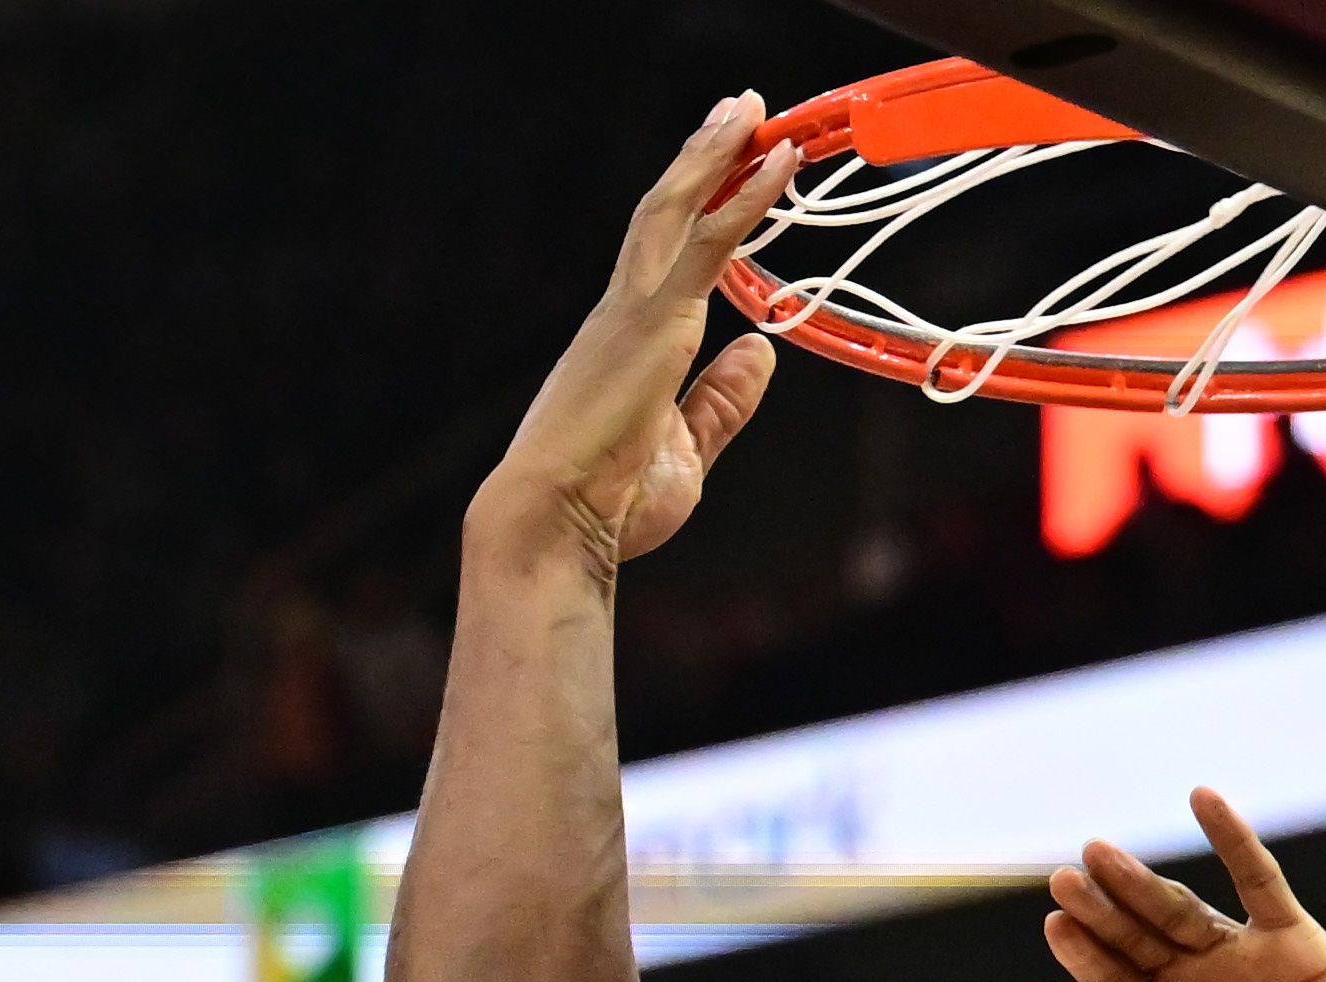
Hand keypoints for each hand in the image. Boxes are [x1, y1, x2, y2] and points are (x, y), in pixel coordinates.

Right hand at [473, 97, 797, 573]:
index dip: (700, 208)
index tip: (730, 169)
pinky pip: (705, 244)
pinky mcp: (651, 323)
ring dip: (715, 156)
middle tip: (739, 111)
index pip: (668, 257)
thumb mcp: (686, 447)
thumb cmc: (608, 505)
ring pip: (676, 212)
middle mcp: (623, 314)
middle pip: (666, 216)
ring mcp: (632, 313)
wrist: (556, 528)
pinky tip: (769, 163)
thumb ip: (722, 400)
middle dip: (702, 159)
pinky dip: (740, 198)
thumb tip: (760, 351)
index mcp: (629, 342)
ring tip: (748, 110)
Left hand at [1036, 790, 1325, 981]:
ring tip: (1103, 855)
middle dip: (1100, 907)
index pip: (1108, 979)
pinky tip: (1204, 800)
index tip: (1058, 925)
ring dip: (1140, 880)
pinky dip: (1232, 838)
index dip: (1083, 952)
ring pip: (1180, 906)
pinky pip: (1257, 879)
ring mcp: (1238, 957)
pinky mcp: (1288, 939)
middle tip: (1067, 878)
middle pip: (1133, 934)